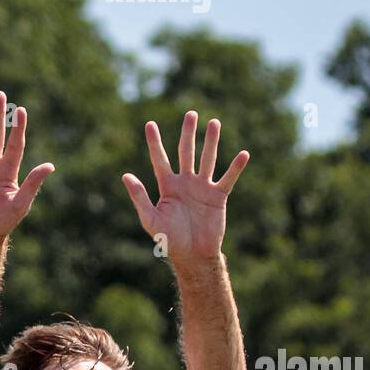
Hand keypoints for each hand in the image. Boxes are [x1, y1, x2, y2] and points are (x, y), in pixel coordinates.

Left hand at [122, 111, 248, 263]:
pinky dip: (235, 167)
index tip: (149, 124)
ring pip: (207, 159)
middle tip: (190, 114)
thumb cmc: (169, 240)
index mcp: (168, 186)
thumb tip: (125, 176)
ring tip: (214, 122)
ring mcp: (203, 187)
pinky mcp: (218, 196)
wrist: (192, 255)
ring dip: (211, 142)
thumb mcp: (150, 218)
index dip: (155, 143)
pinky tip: (243, 154)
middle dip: (188, 134)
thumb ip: (139, 197)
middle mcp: (185, 183)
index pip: (160, 160)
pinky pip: (227, 178)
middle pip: (186, 152)